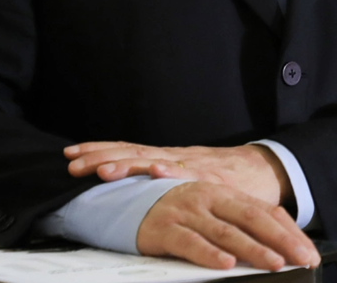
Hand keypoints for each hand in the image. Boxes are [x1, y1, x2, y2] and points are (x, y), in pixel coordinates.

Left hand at [64, 142, 289, 206]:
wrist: (266, 171)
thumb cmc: (224, 178)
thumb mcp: (186, 176)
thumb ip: (161, 180)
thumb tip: (126, 188)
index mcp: (167, 158)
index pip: (126, 150)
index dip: (98, 150)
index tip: (70, 153)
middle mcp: (176, 157)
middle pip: (133, 152)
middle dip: (101, 156)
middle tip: (72, 162)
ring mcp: (194, 166)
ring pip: (156, 161)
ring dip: (129, 164)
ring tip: (103, 170)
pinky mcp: (213, 179)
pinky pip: (191, 175)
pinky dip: (173, 173)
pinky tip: (157, 172)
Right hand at [137, 181, 319, 270]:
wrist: (127, 201)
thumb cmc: (179, 212)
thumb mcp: (213, 211)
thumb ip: (242, 223)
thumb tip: (279, 244)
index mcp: (227, 194)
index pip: (266, 213)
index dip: (290, 233)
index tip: (309, 253)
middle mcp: (210, 199)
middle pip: (252, 218)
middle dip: (281, 241)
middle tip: (302, 259)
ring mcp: (188, 212)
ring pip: (226, 232)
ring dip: (253, 248)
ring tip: (274, 263)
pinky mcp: (166, 229)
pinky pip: (191, 243)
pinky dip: (209, 254)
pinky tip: (225, 263)